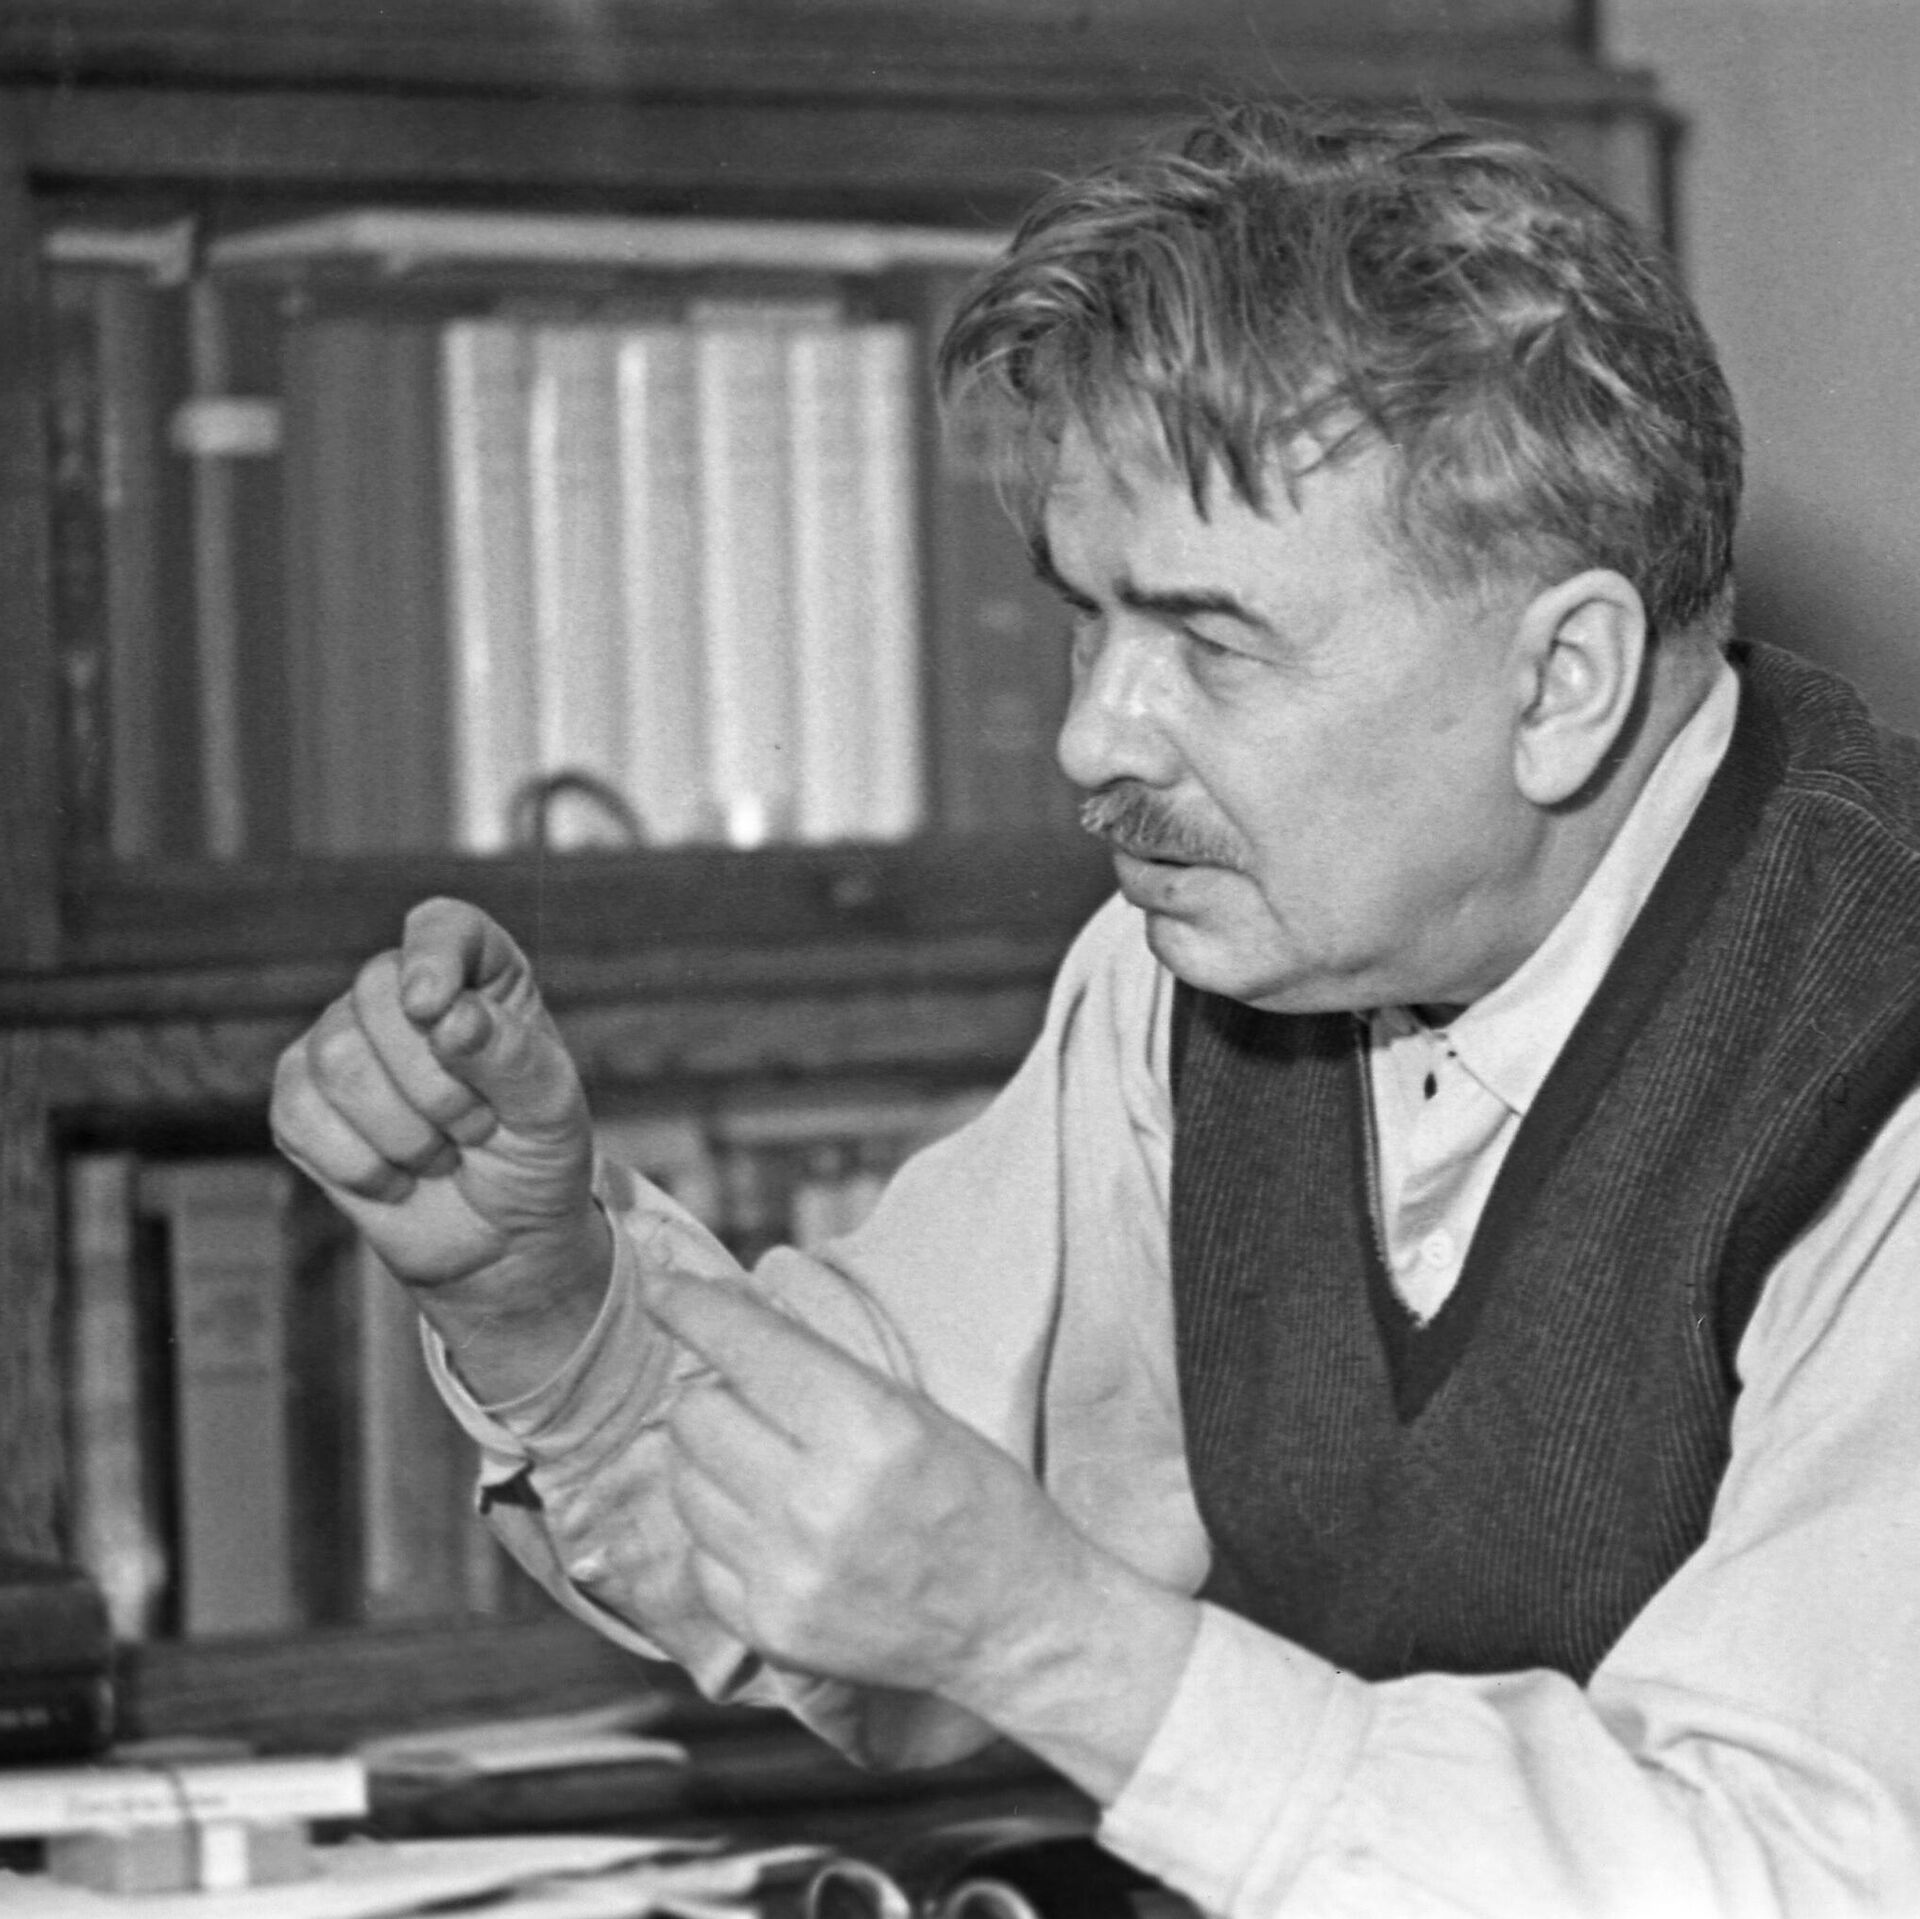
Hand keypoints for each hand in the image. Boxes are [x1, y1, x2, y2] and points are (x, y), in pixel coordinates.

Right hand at [271, 898, 604, 1335]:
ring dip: (404, 1131)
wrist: (501, 1239)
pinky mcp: (300, 1102)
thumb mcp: (550, 1109)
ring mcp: (342, 1044)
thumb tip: (447, 1015)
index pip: (443, 927)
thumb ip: (511, 1055)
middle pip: (376, 992)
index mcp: (479, 977)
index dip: (432, 955)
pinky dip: (362, 1164)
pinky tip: (399, 1179)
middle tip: (477, 1128)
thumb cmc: (535, 1157)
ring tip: (443, 1155)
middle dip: (435, 1082)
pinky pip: (301, 1114)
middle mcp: (402, 997)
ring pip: (337, 1058)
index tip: (433, 1005)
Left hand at [646, 1265, 1108, 1707]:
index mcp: (869, 1427)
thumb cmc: (978, 1499)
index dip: (692, 1307)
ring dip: (712, 1463)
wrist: (1017, 1624)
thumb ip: (822, 1366)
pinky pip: (699, 1554)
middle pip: (696, 1414)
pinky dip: (723, 1532)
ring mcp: (787, 1570)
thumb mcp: (916, 1410)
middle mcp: (818, 1500)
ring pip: (685, 1483)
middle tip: (751, 1403)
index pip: (745, 1347)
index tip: (664, 1287)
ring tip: (766, 1469)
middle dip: (712, 1393)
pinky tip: (774, 1532)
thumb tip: (726, 1311)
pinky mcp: (769, 1625)